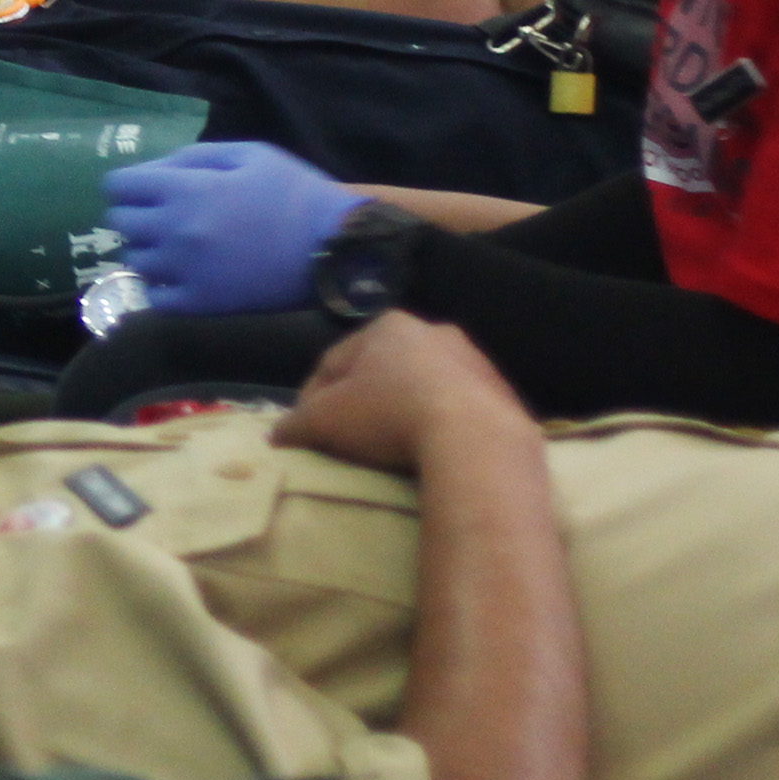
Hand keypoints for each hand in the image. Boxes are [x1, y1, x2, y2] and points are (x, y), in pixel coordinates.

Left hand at [99, 142, 364, 315]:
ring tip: (174, 248)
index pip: (118, 187)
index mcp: (185, 189)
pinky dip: (159, 287)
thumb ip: (196, 156)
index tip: (145, 190)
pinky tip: (180, 277)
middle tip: (163, 217)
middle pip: (120, 223)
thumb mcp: (249, 154)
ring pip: (133, 261)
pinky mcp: (199, 304)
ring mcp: (184, 270)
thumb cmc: (294, 194)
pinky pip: (153, 299)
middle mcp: (174, 230)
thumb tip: (157, 170)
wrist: (332, 247)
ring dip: (147, 251)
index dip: (129, 186)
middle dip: (136, 215)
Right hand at [272, 311, 530, 474]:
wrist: (476, 440)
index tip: (304, 430)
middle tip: (347, 438)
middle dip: (363, 402)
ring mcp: (474, 361)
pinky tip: (431, 453)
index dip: (312, 398)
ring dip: (405, 412)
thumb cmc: (388, 416)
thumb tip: (276, 434)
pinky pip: (458, 410)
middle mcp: (433, 332)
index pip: (333, 362)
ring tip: (391, 450)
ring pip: (424, 388)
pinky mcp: (502, 394)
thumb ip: (295, 423)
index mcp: (388, 326)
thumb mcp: (324, 421)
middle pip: (382, 372)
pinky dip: (441, 427)